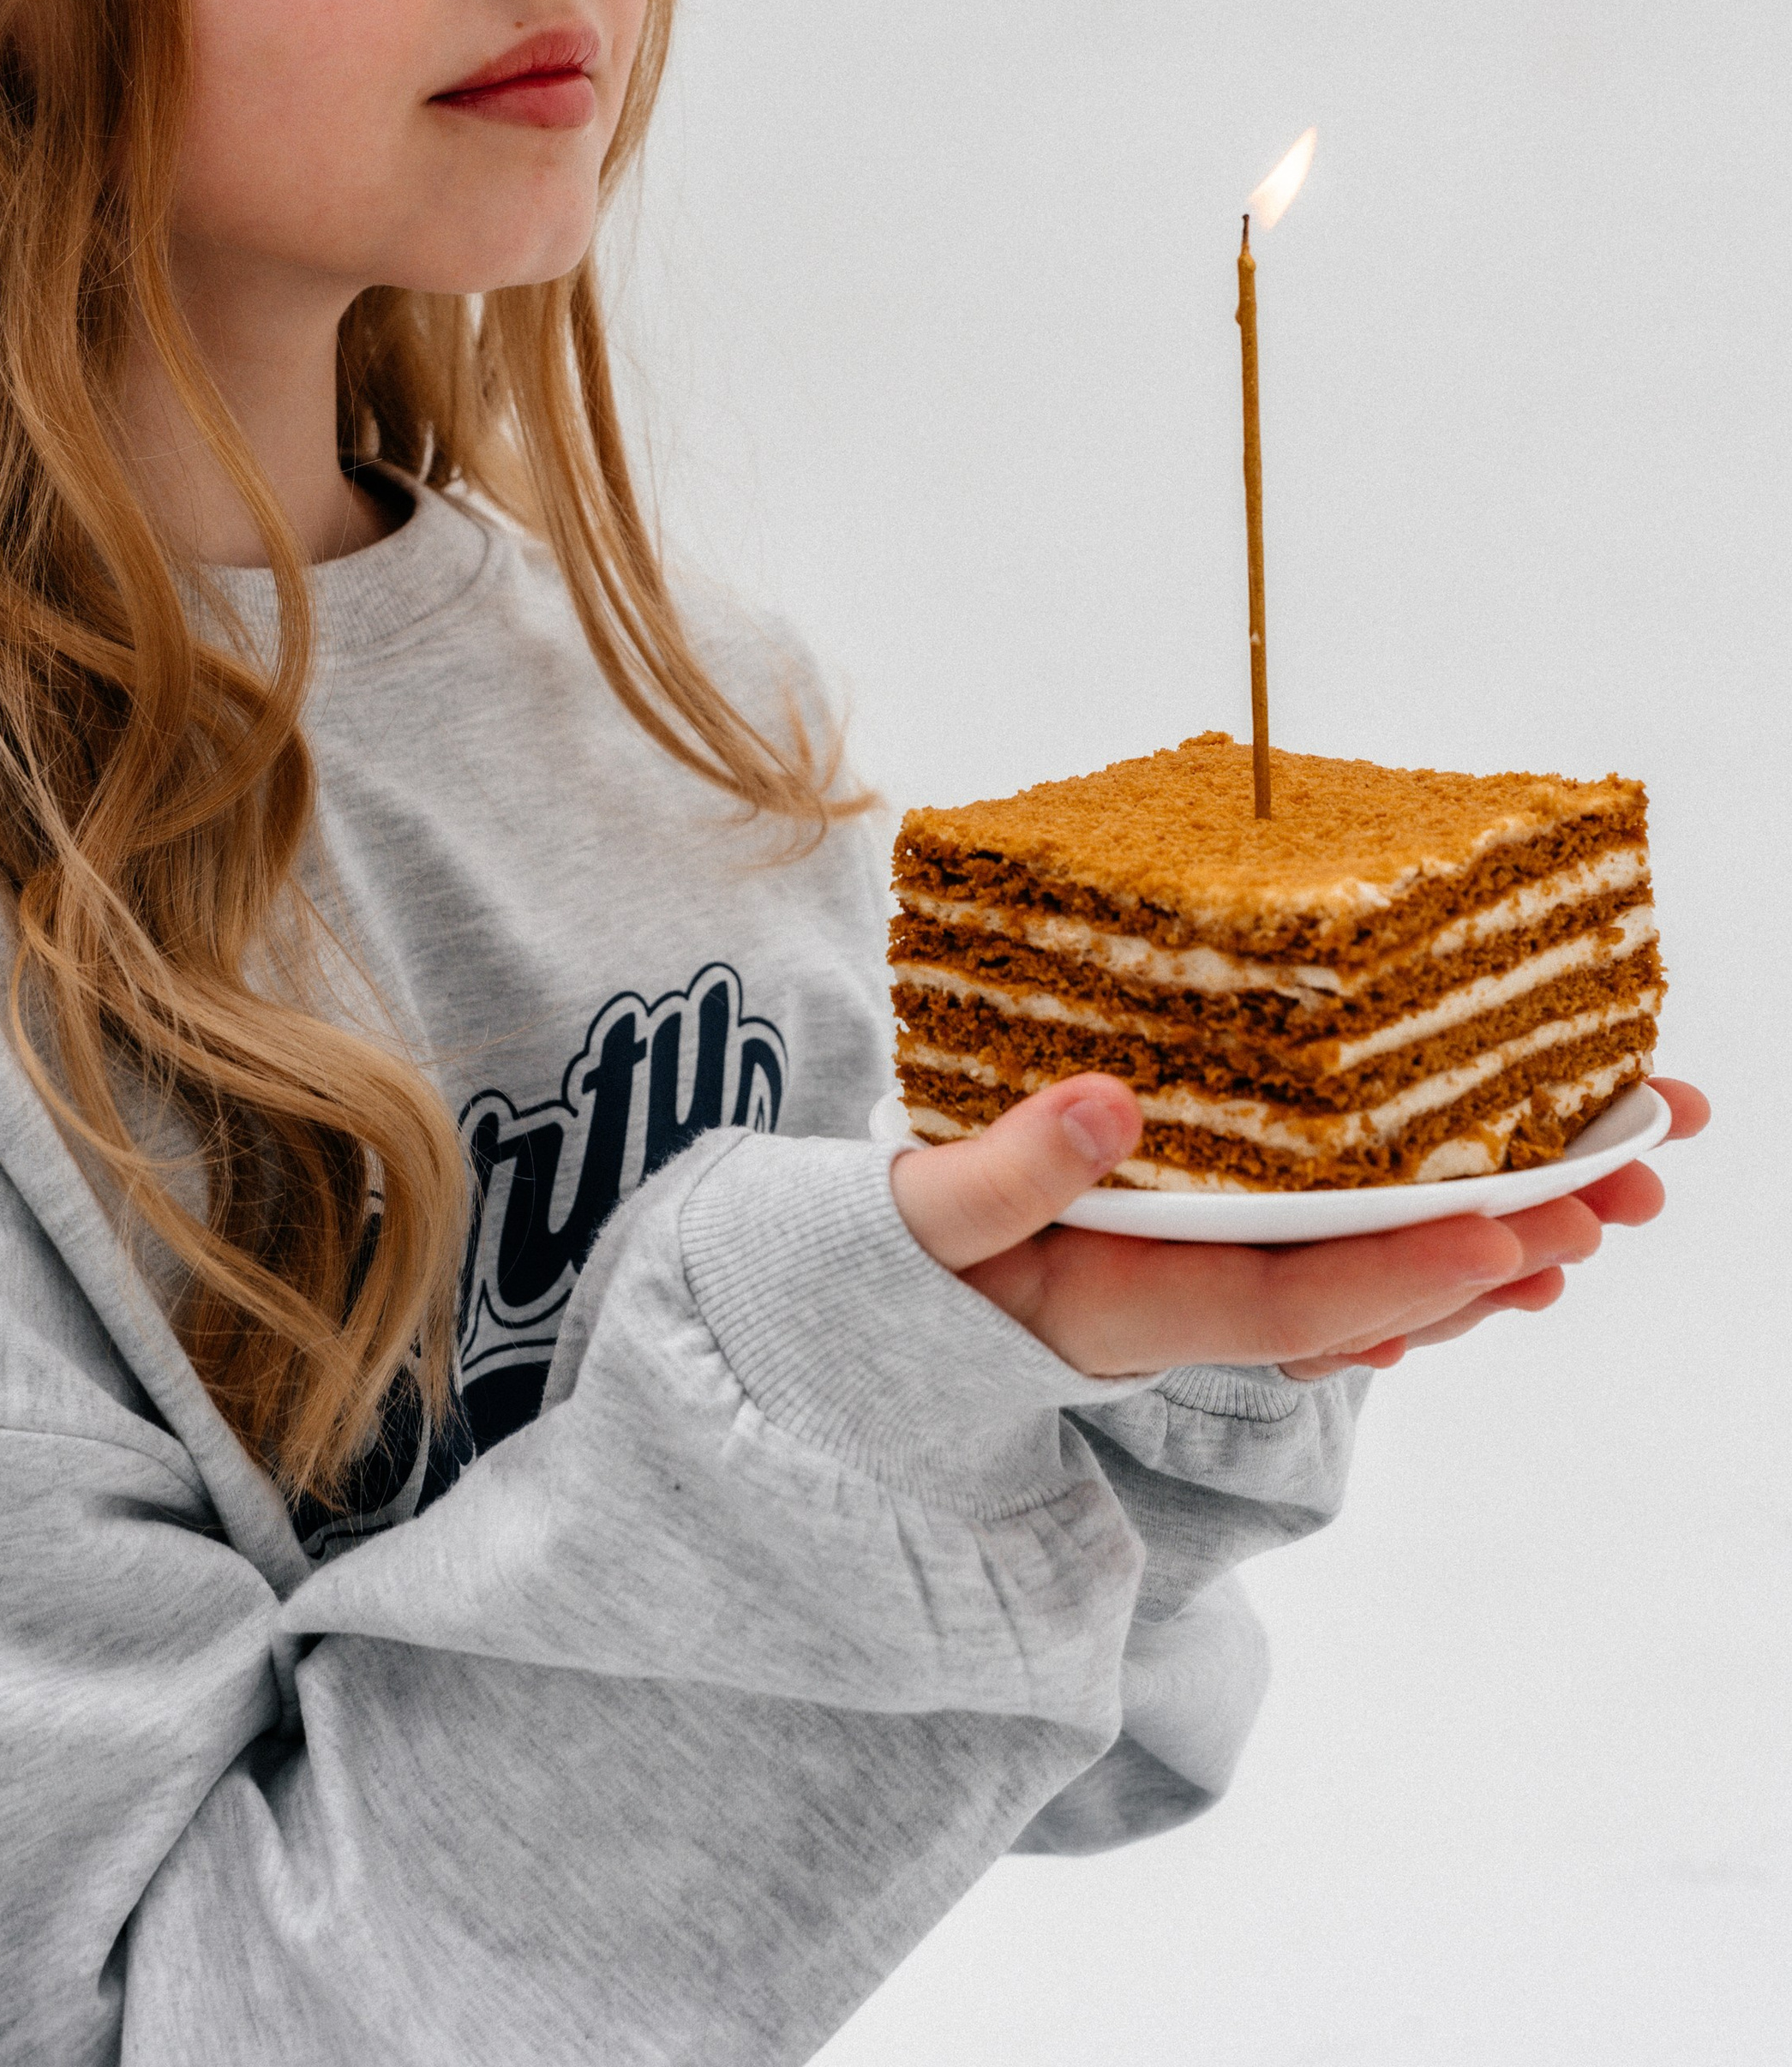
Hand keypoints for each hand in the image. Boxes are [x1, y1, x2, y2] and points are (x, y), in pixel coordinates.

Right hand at [889, 1075, 1709, 1382]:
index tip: (1514, 1237)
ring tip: (1595, 1214)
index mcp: (1119, 1308)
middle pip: (1360, 1301)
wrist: (824, 1339)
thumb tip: (1110, 1104)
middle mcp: (1172, 1320)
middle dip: (1494, 1255)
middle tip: (1620, 1197)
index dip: (1405, 1271)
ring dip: (1479, 1259)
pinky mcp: (1178, 1279)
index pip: (1288, 1300)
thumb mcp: (917, 1217)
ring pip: (1358, 1294)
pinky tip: (1482, 1256)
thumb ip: (1009, 1172)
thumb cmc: (864, 1271)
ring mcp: (1181, 1306)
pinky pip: (1318, 1282)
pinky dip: (1409, 1266)